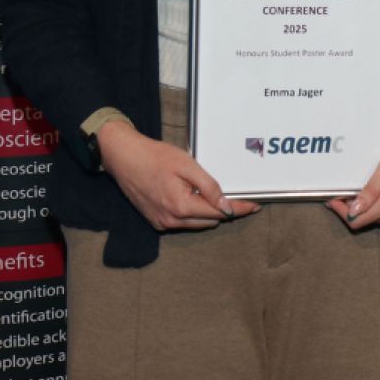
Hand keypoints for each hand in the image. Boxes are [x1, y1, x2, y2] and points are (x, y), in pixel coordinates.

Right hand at [97, 119, 257, 230]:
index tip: (255, 207)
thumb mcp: (187, 165)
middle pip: (210, 220)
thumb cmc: (155, 157)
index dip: (239, 209)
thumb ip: (209, 186)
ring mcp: (162, 223)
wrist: (123, 158)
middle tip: (235, 194)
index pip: (219, 213)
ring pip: (197, 223)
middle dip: (224, 209)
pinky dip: (192, 212)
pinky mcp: (156, 221)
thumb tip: (227, 206)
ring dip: (207, 211)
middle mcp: (171, 220)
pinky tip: (191, 196)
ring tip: (210, 192)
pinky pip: (182, 221)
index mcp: (181, 206)